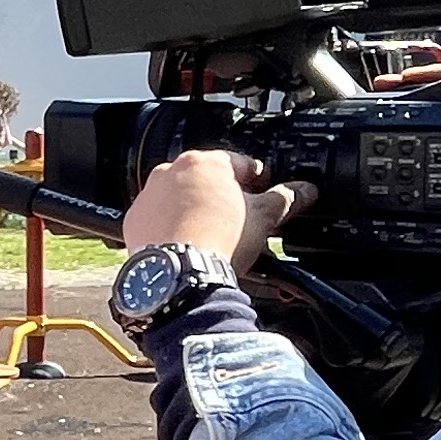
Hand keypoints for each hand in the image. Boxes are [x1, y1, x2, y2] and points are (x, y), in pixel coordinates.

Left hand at [122, 149, 304, 270]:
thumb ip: (286, 198)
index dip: (259, 181)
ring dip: (197, 210)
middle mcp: (172, 171)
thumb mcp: (262, 217)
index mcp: (207, 162)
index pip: (242, 164)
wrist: (179, 277)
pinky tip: (188, 243)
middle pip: (208, 180)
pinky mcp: (134, 220)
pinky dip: (171, 227)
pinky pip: (157, 218)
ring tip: (214, 235)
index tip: (265, 195)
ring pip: (180, 197)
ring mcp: (150, 195)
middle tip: (240, 220)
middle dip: (225, 197)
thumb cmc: (220, 242)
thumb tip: (305, 190)